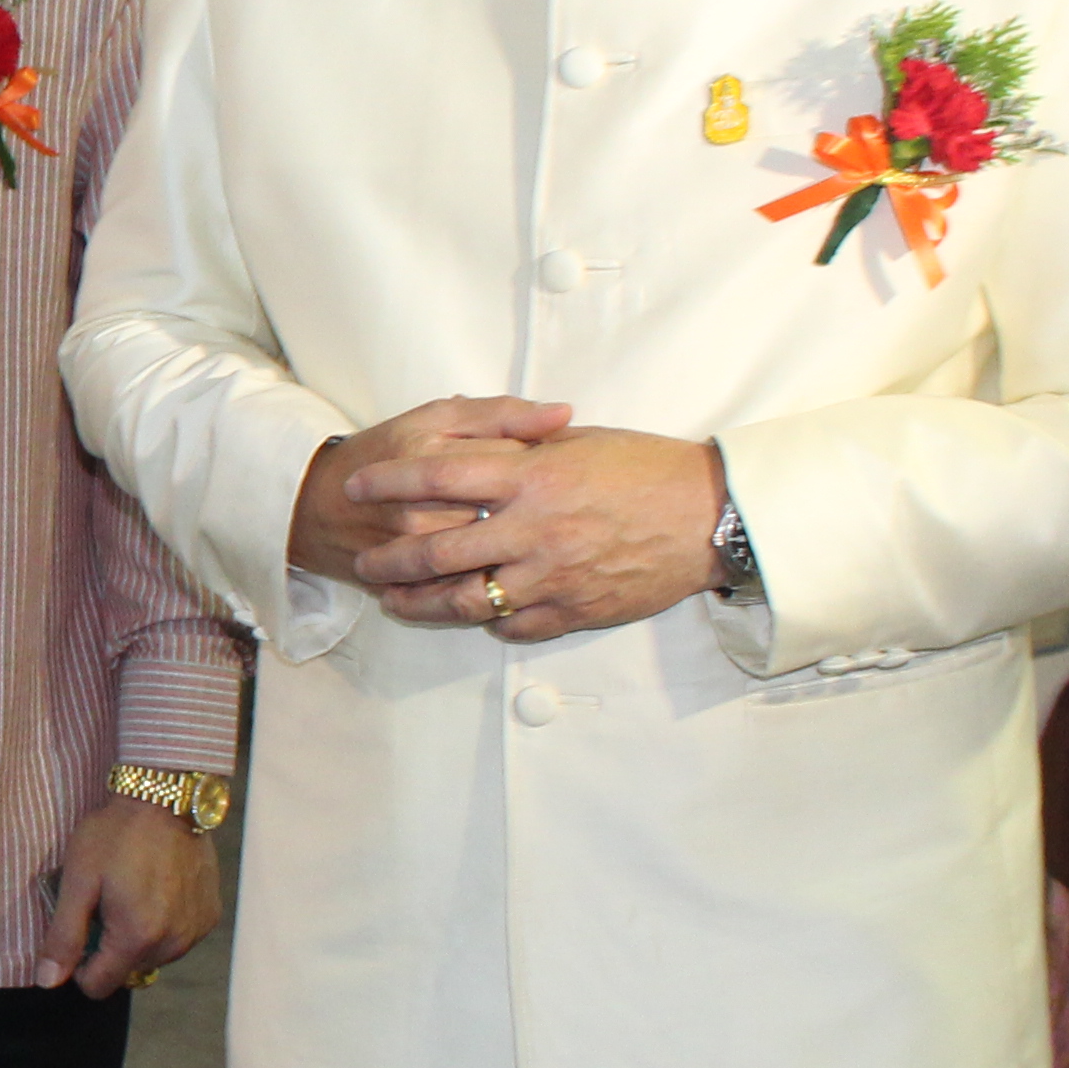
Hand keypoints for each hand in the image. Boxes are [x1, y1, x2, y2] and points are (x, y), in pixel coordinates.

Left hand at [39, 794, 223, 997]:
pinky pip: (177, 938)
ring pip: (153, 957)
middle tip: (104, 904)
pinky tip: (155, 891)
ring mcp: (196, 930)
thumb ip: (64, 936)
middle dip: (109, 948)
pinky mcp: (210, 915)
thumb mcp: (78, 881)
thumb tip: (49, 981)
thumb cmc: (117, 835)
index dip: (79, 966)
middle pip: (127, 972)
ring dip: (136, 938)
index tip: (78, 931)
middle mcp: (173, 943)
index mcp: (137, 938)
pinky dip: (162, 924)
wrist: (168, 798)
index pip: (99, 986)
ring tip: (130, 894)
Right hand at [290, 396, 572, 581]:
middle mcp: (426, 513)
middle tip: (547, 512)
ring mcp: (416, 557)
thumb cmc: (385, 452)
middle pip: (512, 523)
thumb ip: (501, 414)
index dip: (545, 468)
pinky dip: (495, 587)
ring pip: (493, 566)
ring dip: (523, 559)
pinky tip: (507, 573)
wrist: (316, 506)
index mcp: (435, 460)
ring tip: (531, 544)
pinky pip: (466, 596)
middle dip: (538, 519)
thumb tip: (565, 414)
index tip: (552, 468)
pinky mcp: (409, 588)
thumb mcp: (436, 417)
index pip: (518, 466)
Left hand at [352, 424, 729, 642]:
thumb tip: (478, 446)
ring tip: (399, 603)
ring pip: (465, 601)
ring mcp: (551, 576)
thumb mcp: (581, 442)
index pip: (438, 476)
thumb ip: (524, 446)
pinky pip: (514, 625)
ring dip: (423, 604)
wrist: (710, 516)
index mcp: (531, 478)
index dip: (389, 481)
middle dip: (390, 561)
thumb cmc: (649, 468)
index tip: (358, 485)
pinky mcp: (574, 611)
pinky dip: (489, 621)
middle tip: (367, 564)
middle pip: (437, 552)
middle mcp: (533, 530)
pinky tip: (476, 615)